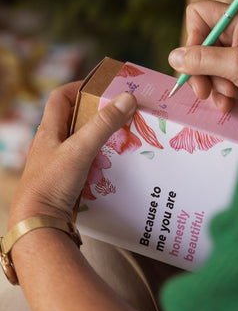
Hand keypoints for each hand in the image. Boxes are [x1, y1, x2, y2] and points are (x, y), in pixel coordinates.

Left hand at [8, 82, 136, 227]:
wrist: (37, 223)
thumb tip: (127, 98)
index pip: (60, 97)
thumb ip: (103, 125)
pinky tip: (111, 163)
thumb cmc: (52, 183)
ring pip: (79, 140)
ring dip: (98, 136)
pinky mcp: (63, 179)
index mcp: (48, 129)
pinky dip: (97, 156)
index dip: (80, 87)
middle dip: (95, 113)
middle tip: (118, 113)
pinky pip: (83, 160)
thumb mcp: (80, 149)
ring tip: (120, 136)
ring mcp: (56, 162)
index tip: (102, 88)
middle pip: (73, 117)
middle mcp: (50, 143)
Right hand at [169, 1, 237, 119]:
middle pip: (197, 45)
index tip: (196, 59)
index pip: (197, 14)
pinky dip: (218, 93)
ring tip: (226, 97)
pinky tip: (228, 104)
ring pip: (204, 66)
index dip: (192, 37)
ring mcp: (237, 54)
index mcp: (237, 19)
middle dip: (199, 70)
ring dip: (210, 85)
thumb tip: (173, 58)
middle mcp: (235, 33)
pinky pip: (216, 80)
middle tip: (203, 91)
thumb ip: (203, 60)